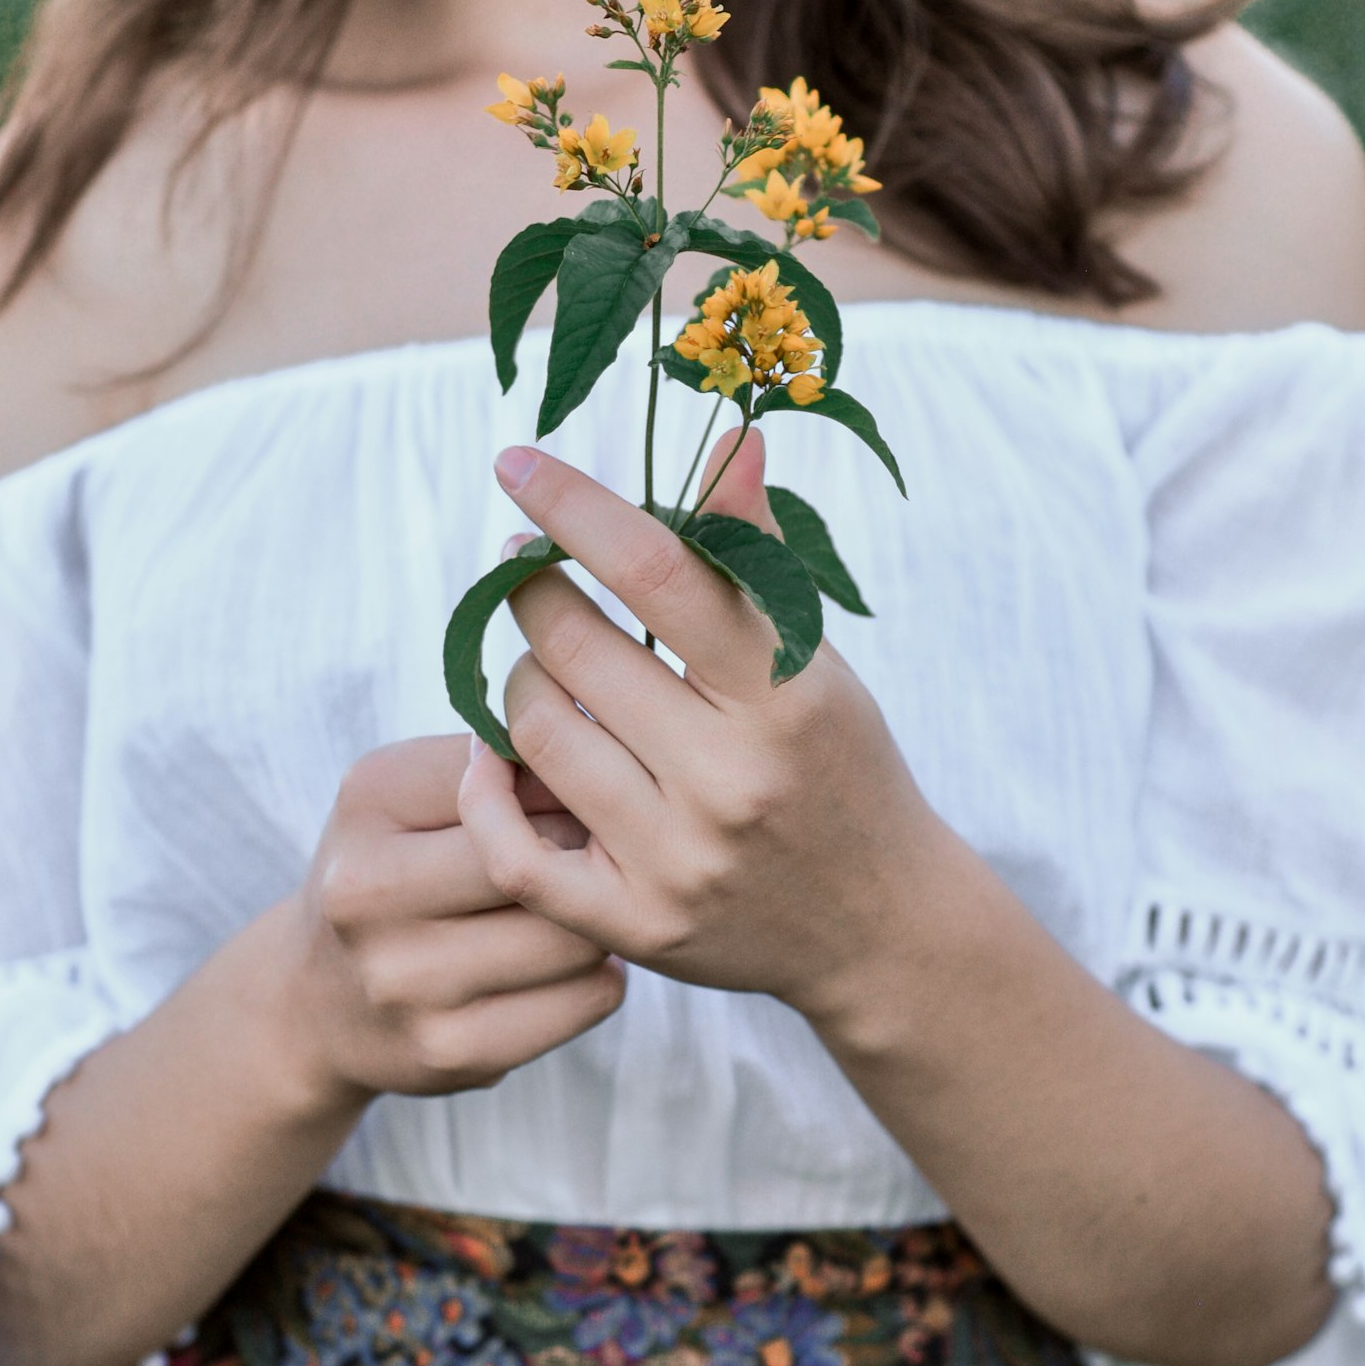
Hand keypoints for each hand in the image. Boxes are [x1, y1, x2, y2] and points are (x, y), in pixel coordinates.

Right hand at [284, 736, 625, 1106]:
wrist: (312, 1002)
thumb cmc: (389, 873)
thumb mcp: (410, 795)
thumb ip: (503, 767)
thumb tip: (605, 769)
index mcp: (370, 803)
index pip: (519, 779)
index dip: (566, 789)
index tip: (562, 804)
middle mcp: (370, 894)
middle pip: (548, 864)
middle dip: (587, 859)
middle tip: (587, 863)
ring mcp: (406, 984)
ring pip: (579, 937)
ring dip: (598, 923)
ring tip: (573, 915)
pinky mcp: (451, 1053)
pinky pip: (590, 999)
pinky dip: (596, 979)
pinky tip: (562, 970)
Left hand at [457, 430, 945, 1035]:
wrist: (878, 927)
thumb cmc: (836, 769)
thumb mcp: (816, 661)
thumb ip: (757, 558)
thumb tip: (729, 437)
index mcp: (786, 697)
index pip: (658, 571)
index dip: (574, 508)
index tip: (517, 465)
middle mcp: (730, 779)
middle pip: (576, 650)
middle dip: (533, 593)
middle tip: (527, 574)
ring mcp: (677, 860)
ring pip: (535, 736)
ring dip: (518, 685)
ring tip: (542, 671)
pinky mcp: (633, 925)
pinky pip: (513, 850)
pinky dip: (486, 792)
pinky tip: (493, 757)